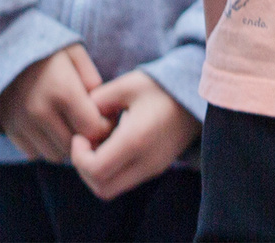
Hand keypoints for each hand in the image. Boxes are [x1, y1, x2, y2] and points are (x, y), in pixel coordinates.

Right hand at [0, 45, 111, 161]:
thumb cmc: (44, 50)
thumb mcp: (74, 53)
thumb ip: (93, 81)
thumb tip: (105, 109)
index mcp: (62, 90)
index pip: (93, 129)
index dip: (104, 127)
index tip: (105, 118)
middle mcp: (41, 111)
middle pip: (75, 146)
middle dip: (87, 139)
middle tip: (88, 124)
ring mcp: (23, 123)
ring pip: (55, 155)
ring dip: (66, 145)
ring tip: (69, 126)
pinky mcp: (9, 130)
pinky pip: (34, 154)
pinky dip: (45, 146)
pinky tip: (49, 128)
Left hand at [69, 70, 197, 201]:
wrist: (196, 95)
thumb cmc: (160, 87)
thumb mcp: (127, 84)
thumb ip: (98, 100)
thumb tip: (81, 117)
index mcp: (136, 140)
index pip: (96, 170)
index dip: (79, 156)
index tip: (80, 135)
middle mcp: (146, 161)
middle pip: (102, 189)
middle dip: (84, 170)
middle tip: (84, 144)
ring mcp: (153, 169)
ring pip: (112, 189)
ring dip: (97, 172)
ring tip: (98, 144)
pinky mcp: (156, 169)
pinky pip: (125, 181)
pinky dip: (110, 170)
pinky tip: (112, 145)